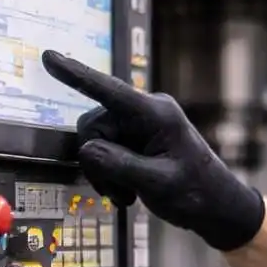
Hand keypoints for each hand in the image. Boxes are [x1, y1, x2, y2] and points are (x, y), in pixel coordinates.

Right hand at [42, 50, 264, 251]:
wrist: (217, 208)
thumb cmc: (198, 194)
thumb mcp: (157, 184)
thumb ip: (118, 165)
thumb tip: (87, 150)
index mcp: (157, 114)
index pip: (109, 90)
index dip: (75, 74)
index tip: (48, 58)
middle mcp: (147, 112)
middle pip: (94, 126)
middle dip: (98, 161)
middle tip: (119, 192)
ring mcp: (141, 125)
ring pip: (96, 142)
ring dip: (105, 172)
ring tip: (128, 194)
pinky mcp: (137, 139)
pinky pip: (106, 150)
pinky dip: (111, 174)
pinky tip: (129, 192)